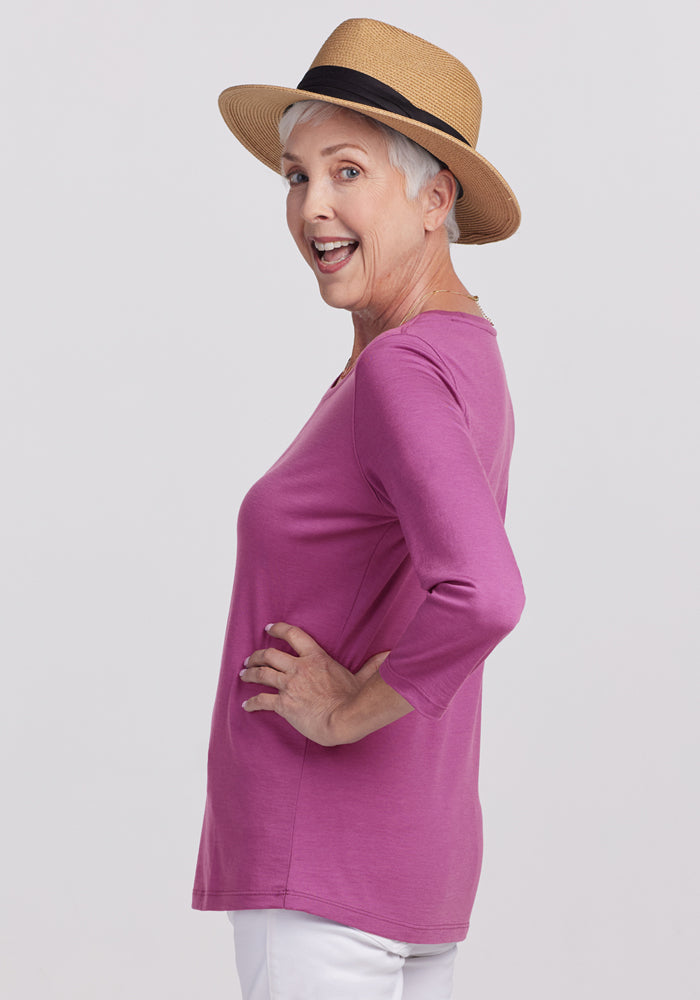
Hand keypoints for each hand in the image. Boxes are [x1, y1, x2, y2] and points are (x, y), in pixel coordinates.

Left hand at [240, 621, 391, 745]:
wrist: (344, 719)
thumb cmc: (355, 699)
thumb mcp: (365, 677)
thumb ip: (373, 664)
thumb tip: (389, 654)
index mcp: (316, 658)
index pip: (293, 635)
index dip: (278, 629)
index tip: (268, 628)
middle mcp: (298, 668)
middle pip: (270, 654)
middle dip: (256, 655)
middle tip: (249, 658)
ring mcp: (289, 685)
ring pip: (261, 674)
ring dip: (249, 673)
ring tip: (243, 674)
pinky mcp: (284, 704)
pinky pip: (262, 700)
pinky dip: (252, 703)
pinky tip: (246, 706)